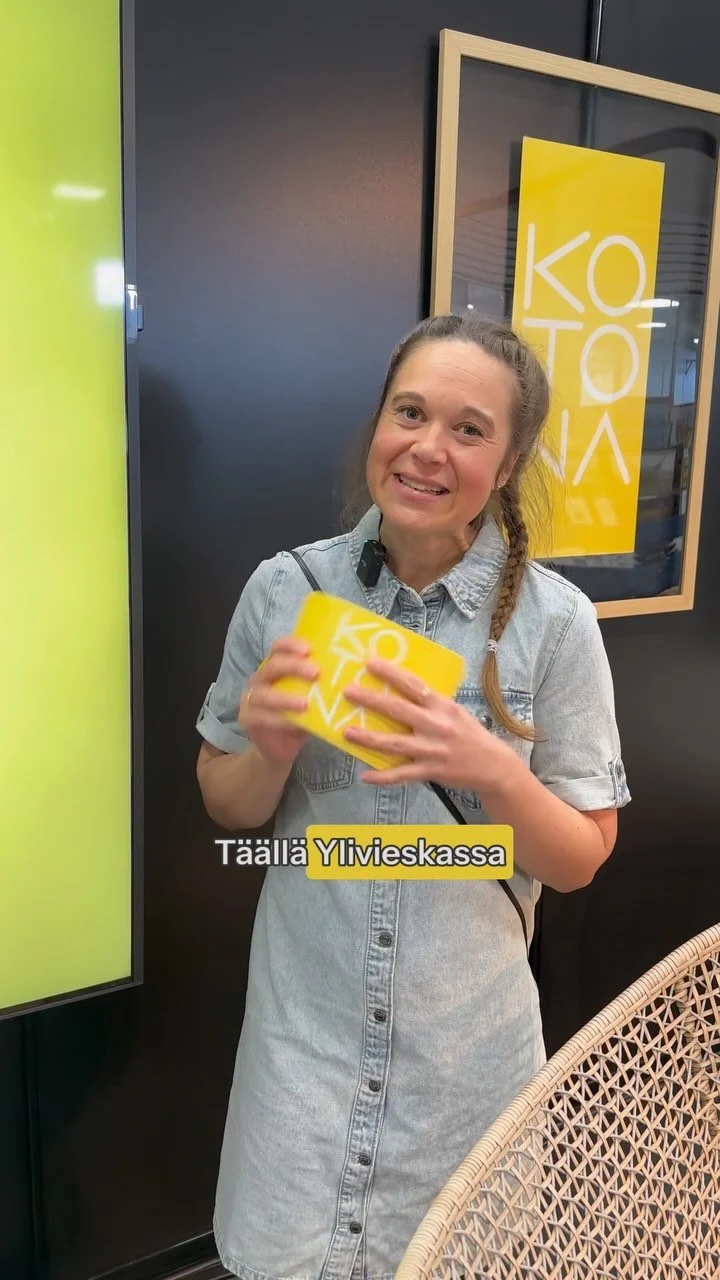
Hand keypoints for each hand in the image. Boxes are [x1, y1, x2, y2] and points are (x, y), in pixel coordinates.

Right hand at [238, 637, 317, 768]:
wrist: (282, 747)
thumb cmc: (300, 717)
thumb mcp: (312, 698)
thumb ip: (322, 685)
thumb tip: (350, 671)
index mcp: (275, 668)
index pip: (278, 648)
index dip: (291, 645)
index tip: (310, 649)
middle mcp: (260, 679)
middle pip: (272, 666)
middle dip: (294, 667)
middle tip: (316, 673)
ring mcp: (251, 699)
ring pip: (264, 693)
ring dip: (286, 697)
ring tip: (305, 704)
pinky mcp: (248, 718)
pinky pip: (262, 716)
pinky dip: (280, 719)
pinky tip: (295, 723)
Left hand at [342, 656, 515, 791]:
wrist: (493, 765)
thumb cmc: (470, 734)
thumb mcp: (455, 712)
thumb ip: (431, 704)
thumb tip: (401, 689)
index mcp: (443, 706)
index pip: (413, 685)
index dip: (391, 673)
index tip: (369, 663)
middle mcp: (437, 725)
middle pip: (398, 710)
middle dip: (371, 700)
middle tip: (348, 692)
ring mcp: (433, 749)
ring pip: (395, 744)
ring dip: (369, 738)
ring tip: (347, 732)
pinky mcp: (431, 771)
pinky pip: (403, 774)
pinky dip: (384, 777)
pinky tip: (365, 776)